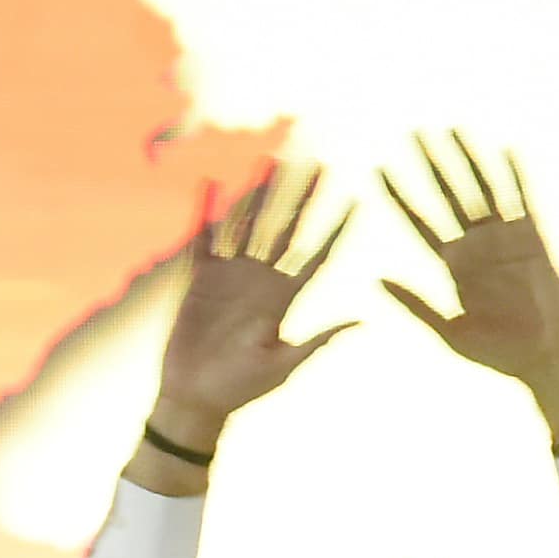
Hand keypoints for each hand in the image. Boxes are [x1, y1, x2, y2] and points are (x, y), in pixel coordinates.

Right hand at [144, 163, 362, 455]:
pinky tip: (211, 184)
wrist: (196, 397)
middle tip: (320, 163)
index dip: (337, 229)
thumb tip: (362, 322)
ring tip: (273, 160)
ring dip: (260, 193)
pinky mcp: (202, 279)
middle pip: (288, 229)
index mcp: (285, 299)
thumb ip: (318, 341)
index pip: (318, 256)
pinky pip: (206, 238)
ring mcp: (232, 276)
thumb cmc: (242, 389)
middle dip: (304, 197)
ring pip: (250, 224)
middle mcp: (263, 280)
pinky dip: (208, 211)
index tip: (357, 200)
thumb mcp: (284, 366)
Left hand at [372, 132, 558, 434]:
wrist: (546, 359)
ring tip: (452, 128)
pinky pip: (524, 199)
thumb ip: (414, 304)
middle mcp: (476, 245)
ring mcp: (505, 238)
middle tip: (412, 132)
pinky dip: (516, 174)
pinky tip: (507, 148)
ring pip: (482, 188)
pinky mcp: (533, 238)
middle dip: (431, 164)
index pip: (419, 222)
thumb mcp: (448, 331)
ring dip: (468, 158)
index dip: (398, 197)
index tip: (376, 169)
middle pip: (449, 195)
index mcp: (453, 265)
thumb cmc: (498, 353)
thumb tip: (375, 279)